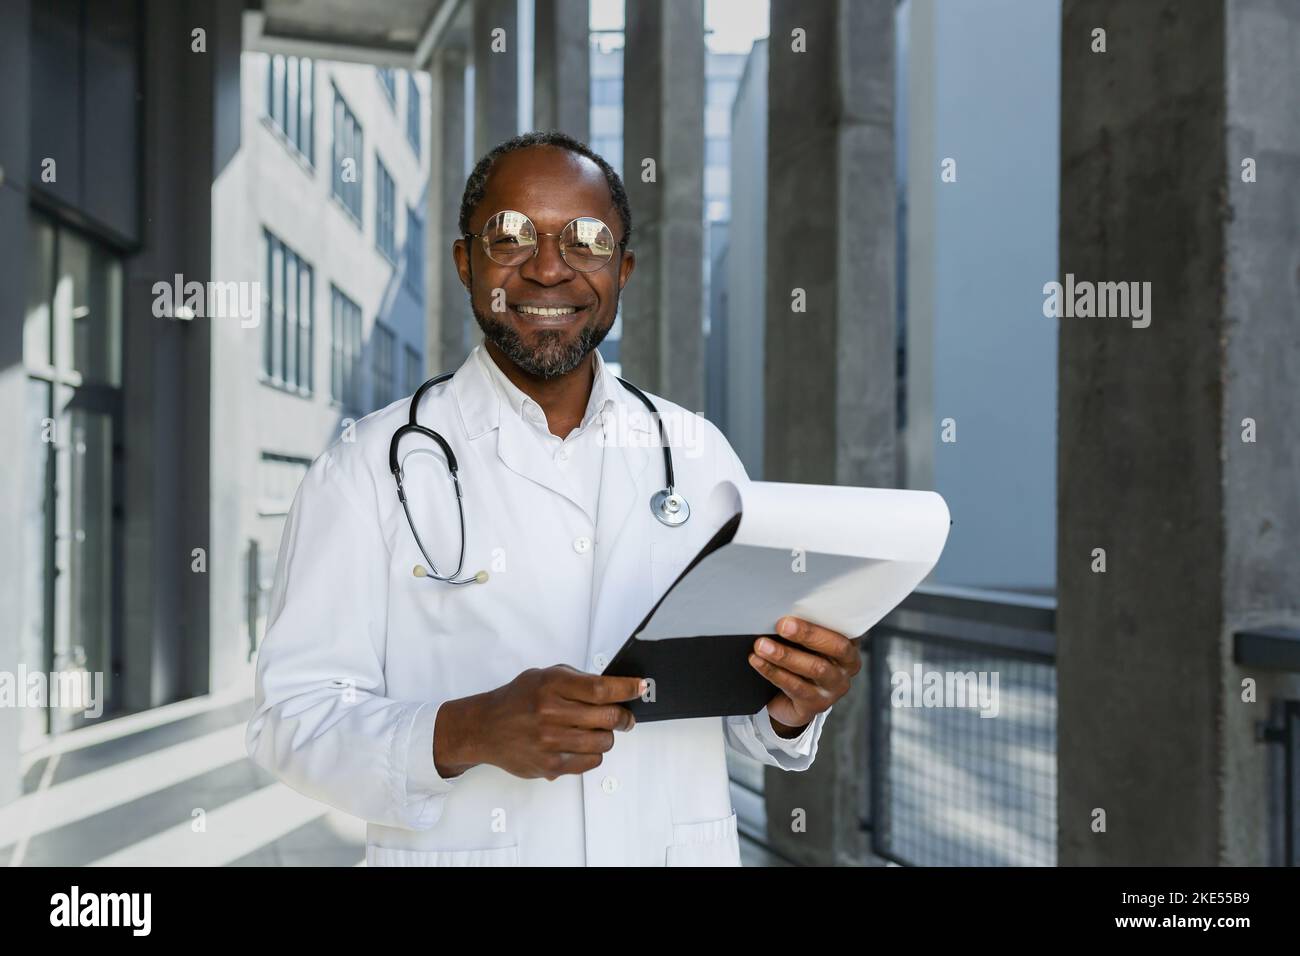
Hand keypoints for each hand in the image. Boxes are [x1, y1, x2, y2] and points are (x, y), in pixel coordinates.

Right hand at [434, 665, 644, 780]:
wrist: (485, 727)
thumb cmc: (516, 700)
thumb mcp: (543, 676)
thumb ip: (576, 681)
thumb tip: (613, 687)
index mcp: (551, 686)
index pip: (601, 688)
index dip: (627, 688)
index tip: (641, 687)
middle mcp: (550, 713)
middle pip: (607, 717)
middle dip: (624, 717)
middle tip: (625, 716)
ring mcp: (550, 741)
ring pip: (603, 742)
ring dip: (607, 736)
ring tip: (598, 731)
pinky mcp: (550, 765)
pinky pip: (590, 762)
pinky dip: (594, 754)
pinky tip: (584, 745)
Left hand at [749, 617, 861, 735]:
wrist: (789, 700)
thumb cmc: (799, 660)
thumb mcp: (805, 643)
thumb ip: (803, 629)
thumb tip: (783, 612)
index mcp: (850, 643)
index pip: (846, 626)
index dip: (829, 617)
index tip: (805, 606)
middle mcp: (848, 666)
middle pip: (836, 647)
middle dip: (807, 634)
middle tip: (782, 625)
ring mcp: (835, 688)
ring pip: (815, 668)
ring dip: (785, 655)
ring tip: (761, 645)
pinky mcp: (817, 704)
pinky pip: (796, 687)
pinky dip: (773, 671)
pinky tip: (757, 661)